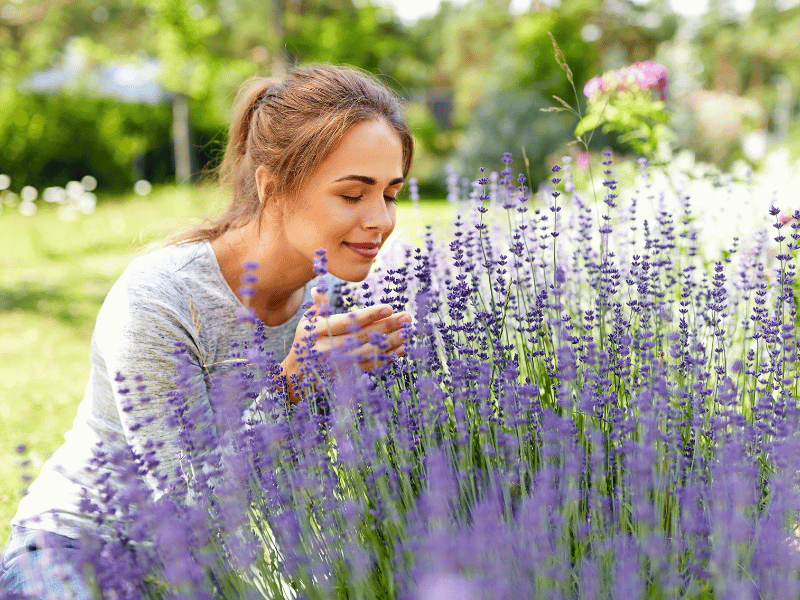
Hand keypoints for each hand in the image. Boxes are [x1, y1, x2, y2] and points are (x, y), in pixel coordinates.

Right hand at [280, 287, 410, 402]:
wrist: (297, 374)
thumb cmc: (308, 339)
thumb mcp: (308, 321)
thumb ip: (319, 305)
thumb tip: (319, 288)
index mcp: (318, 331)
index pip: (347, 321)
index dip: (369, 315)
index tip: (388, 308)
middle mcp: (327, 348)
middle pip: (362, 336)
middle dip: (387, 326)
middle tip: (407, 318)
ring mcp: (337, 365)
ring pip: (368, 352)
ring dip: (390, 343)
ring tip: (407, 333)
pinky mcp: (345, 376)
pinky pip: (369, 366)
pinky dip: (386, 359)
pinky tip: (400, 350)